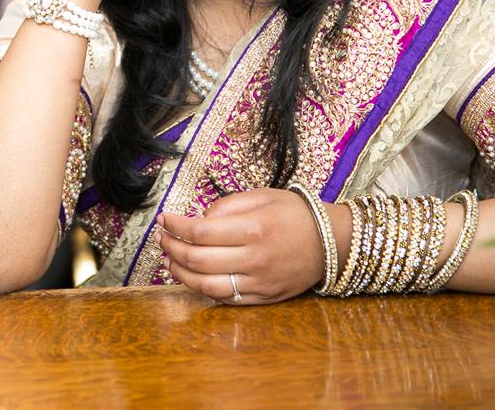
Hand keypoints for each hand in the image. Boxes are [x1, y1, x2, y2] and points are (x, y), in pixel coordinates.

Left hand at [155, 188, 324, 304]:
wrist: (333, 243)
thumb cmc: (295, 214)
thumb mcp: (262, 196)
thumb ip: (227, 206)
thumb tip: (199, 219)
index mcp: (253, 229)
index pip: (199, 232)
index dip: (175, 226)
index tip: (164, 219)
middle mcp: (254, 258)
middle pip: (197, 259)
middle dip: (171, 248)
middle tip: (161, 238)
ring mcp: (259, 282)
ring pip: (206, 285)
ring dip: (180, 274)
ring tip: (169, 261)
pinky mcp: (264, 297)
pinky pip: (226, 298)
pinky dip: (203, 290)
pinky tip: (192, 278)